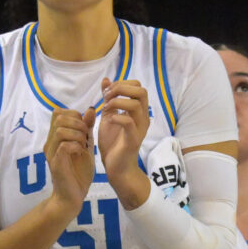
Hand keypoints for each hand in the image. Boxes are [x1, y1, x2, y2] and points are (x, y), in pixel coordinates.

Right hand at [43, 107, 95, 213]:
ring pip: (60, 130)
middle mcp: (50, 143)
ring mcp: (52, 153)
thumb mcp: (86, 146)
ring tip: (84, 144)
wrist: (72, 197)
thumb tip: (90, 109)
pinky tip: (81, 153)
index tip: (84, 128)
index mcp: (55, 138)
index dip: (74, 115)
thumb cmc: (78, 173)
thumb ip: (87, 129)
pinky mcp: (56, 164)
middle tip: (85, 136)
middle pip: (58, 118)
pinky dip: (76, 146)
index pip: (58, 113)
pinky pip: (64, 146)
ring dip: (77, 134)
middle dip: (77, 123)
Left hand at [96, 78, 150, 207]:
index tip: (108, 92)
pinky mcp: (133, 140)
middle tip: (107, 97)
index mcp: (138, 111)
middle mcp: (142, 117)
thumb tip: (106, 80)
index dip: (122, 83)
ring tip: (106, 108)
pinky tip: (108, 121)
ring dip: (117, 102)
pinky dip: (117, 117)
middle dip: (121, 89)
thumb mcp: (108, 116)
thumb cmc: (113, 143)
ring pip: (136, 104)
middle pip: (141, 91)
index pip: (138, 86)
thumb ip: (108, 99)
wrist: (116, 168)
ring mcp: (139, 128)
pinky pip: (128, 122)